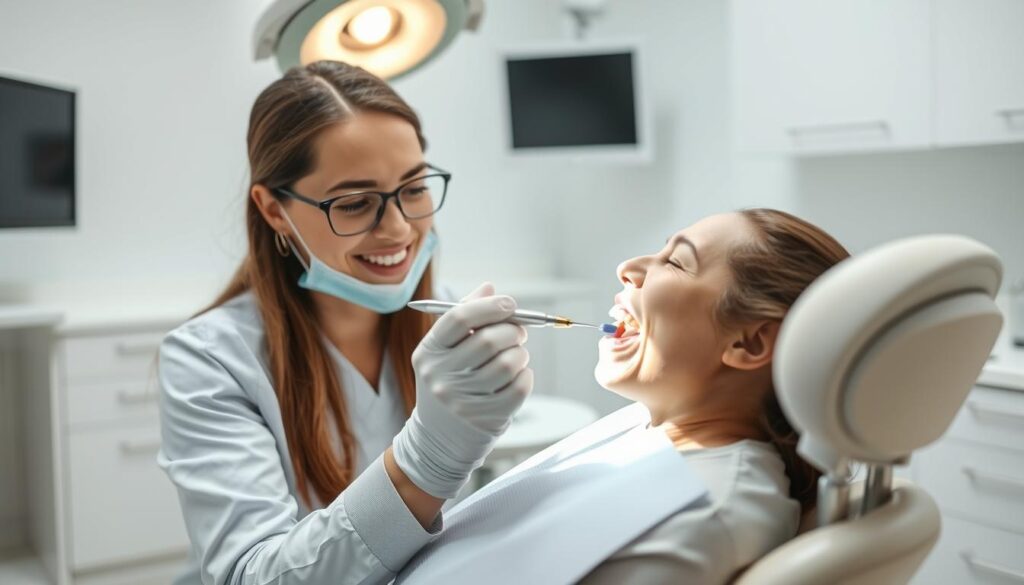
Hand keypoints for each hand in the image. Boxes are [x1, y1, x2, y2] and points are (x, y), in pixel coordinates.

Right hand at [392, 283, 533, 498]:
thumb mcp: (443, 351)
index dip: (489, 306)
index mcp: (429, 352)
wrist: (438, 438)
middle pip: (487, 340)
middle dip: (512, 330)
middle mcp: (440, 376)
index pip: (458, 318)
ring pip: (508, 363)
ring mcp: (462, 400)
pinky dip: (525, 376)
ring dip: (521, 353)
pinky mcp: (485, 418)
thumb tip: (490, 288)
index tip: (509, 303)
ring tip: (517, 354)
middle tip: (519, 331)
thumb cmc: (447, 382)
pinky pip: (519, 387)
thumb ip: (464, 316)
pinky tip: (517, 376)